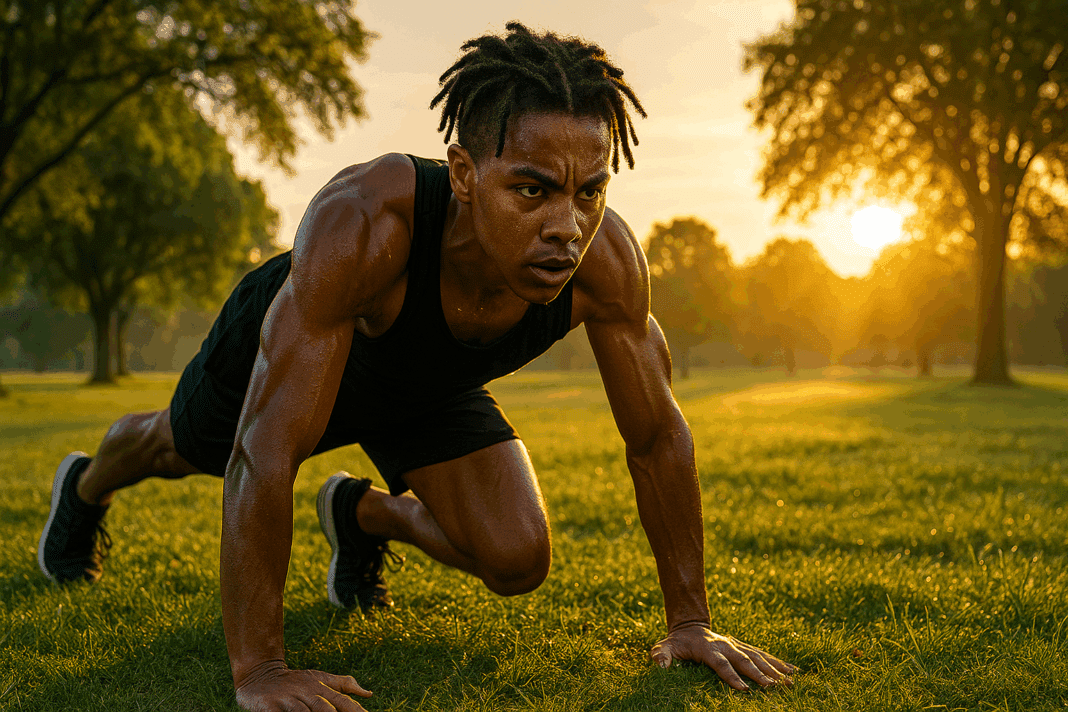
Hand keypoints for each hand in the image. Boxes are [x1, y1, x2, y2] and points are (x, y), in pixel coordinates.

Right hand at [235, 660, 372, 711]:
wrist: (260, 673)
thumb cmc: (295, 681)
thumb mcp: (320, 679)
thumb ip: (343, 686)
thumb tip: (368, 694)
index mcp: (321, 688)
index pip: (343, 702)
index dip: (356, 711)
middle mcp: (307, 693)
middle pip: (326, 709)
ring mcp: (289, 699)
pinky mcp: (270, 707)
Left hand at [650, 624, 794, 690]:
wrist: (690, 626)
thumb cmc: (677, 642)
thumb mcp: (665, 646)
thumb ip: (662, 655)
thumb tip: (661, 665)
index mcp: (708, 648)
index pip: (720, 663)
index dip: (731, 676)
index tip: (743, 689)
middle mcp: (725, 645)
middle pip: (744, 659)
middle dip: (759, 673)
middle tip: (773, 687)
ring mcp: (736, 644)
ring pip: (758, 656)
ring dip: (774, 669)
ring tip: (790, 681)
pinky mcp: (743, 646)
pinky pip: (762, 654)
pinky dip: (778, 662)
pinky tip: (793, 671)